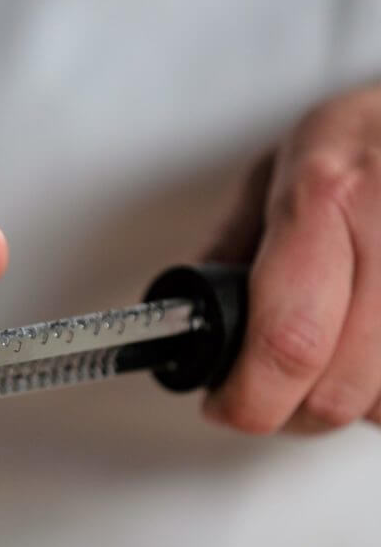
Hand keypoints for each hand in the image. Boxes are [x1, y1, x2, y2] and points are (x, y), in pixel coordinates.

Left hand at [203, 82, 380, 432]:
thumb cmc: (364, 135)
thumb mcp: (277, 169)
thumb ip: (230, 247)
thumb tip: (186, 317)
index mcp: (324, 195)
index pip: (287, 339)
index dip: (249, 398)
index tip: (227, 405)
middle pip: (338, 390)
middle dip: (290, 411)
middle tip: (271, 395)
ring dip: (351, 404)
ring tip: (333, 364)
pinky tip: (374, 358)